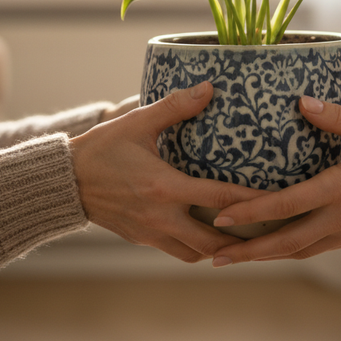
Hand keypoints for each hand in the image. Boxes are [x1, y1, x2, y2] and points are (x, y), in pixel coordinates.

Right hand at [70, 81, 263, 262]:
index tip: (278, 201)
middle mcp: (160, 217)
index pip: (218, 199)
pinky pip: (177, 252)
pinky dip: (196, 248)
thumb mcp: (136, 122)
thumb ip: (174, 107)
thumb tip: (209, 87)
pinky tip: (208, 236)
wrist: (62, 181)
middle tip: (269, 231)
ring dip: (219, 249)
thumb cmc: (101, 148)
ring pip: (195, 254)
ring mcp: (150, 233)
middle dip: (242, 241)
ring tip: (243, 238)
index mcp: (163, 187)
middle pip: (213, 242)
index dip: (251, 202)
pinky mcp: (141, 239)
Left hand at [211, 97, 340, 265]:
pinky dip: (285, 253)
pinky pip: (311, 250)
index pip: (288, 205)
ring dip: (261, 257)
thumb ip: (339, 116)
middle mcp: (340, 217)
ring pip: (295, 251)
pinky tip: (267, 251)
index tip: (220, 215)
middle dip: (245, 250)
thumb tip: (302, 101)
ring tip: (227, 258)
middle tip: (210, 254)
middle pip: (284, 241)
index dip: (252, 212)